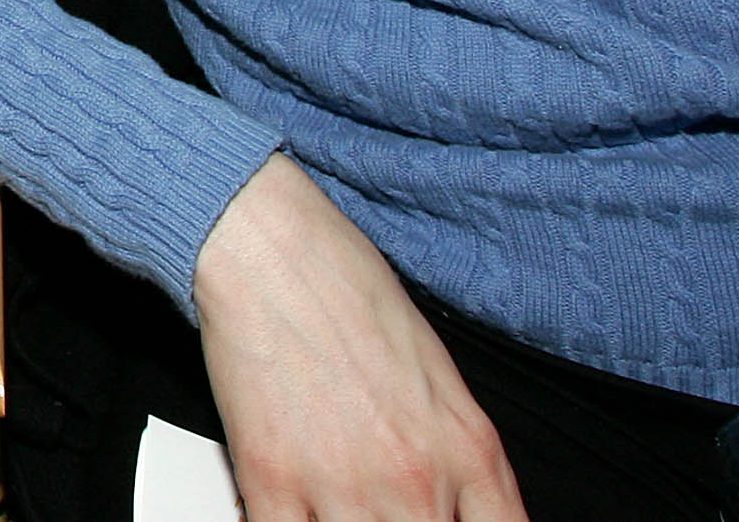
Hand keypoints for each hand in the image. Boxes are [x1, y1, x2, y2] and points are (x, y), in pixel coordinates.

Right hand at [194, 156, 527, 521]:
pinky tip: (289, 510)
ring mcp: (345, 485)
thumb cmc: (344, 287)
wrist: (268, 245)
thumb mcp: (438, 374)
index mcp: (469, 450)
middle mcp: (417, 478)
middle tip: (380, 506)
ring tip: (333, 503)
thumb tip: (453, 510)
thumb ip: (456, 458)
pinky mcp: (273, 479)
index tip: (445, 521)